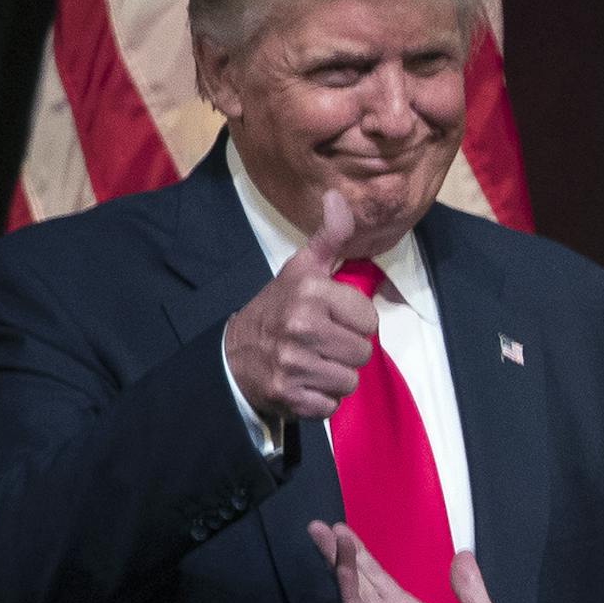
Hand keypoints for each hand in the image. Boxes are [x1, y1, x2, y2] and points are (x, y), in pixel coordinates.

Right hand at [223, 190, 378, 422]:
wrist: (234, 353)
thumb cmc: (278, 308)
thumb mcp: (301, 269)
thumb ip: (329, 237)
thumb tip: (339, 197)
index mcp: (310, 292)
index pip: (369, 320)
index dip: (354, 322)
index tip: (331, 318)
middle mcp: (301, 326)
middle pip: (362, 353)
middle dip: (346, 350)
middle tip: (320, 342)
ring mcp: (294, 364)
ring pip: (350, 381)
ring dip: (335, 376)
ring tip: (313, 362)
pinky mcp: (290, 395)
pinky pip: (331, 405)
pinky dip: (321, 399)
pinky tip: (304, 382)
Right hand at [306, 520, 512, 602]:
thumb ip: (468, 585)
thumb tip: (462, 555)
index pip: (376, 577)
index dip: (359, 555)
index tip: (342, 531)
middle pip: (358, 580)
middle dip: (337, 554)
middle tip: (317, 526)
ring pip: (354, 593)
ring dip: (340, 564)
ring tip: (327, 536)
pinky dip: (350, 589)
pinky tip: (343, 567)